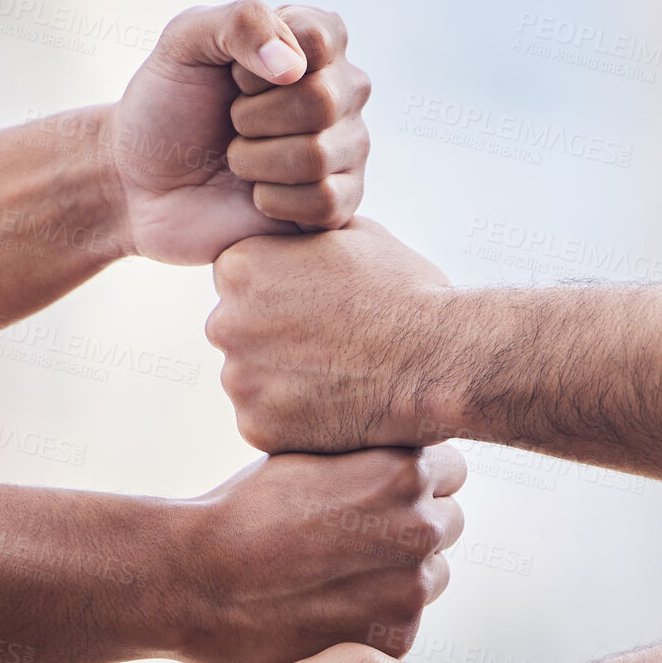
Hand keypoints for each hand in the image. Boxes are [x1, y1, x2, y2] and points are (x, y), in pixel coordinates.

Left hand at [104, 0, 369, 264]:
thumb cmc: (167, 107)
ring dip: (254, 161)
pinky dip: (272, 200)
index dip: (257, 63)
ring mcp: (345, 150)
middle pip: (321, 100)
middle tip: (231, 123)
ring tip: (237, 160)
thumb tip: (294, 67)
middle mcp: (342, 93)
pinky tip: (255, 196)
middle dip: (252, 117)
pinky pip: (325, 202)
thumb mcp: (184, 42)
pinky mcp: (338, 205)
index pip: (319, 38)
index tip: (231, 74)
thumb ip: (240, 22)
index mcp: (315, 42)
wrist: (142, 184)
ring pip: (318, 155)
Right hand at [172, 447, 464, 662]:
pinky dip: (376, 615)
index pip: (450, 467)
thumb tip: (401, 438)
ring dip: (399, 572)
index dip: (410, 477)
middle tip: (351, 533)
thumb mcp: (309, 450)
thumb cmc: (244, 506)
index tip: (374, 489)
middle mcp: (422, 526)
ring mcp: (413, 586)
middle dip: (411, 523)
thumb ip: (366, 447)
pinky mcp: (396, 636)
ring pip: (431, 573)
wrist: (195, 578)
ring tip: (336, 571)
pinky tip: (328, 604)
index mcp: (406, 469)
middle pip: (448, 520)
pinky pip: (404, 618)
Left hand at [207, 218, 455, 452]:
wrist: (437, 359)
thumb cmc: (404, 293)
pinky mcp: (257, 429)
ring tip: (338, 376)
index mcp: (239, 267)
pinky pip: (267, 422)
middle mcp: (224, 323)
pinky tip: (336, 406)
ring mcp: (238, 381)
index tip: (318, 305)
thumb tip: (294, 233)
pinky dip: (295, 420)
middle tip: (328, 344)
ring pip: (251, 379)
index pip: (241, 280)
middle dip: (273, 338)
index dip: (281, 293)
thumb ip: (303, 238)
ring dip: (283, 380)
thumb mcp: (352, 236)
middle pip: (239, 331)